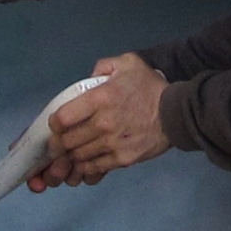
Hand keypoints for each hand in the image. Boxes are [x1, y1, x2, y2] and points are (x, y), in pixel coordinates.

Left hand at [26, 53, 169, 190]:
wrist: (176, 113)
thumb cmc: (150, 87)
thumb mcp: (127, 63)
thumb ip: (102, 66)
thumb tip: (89, 79)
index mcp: (100, 98)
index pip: (62, 118)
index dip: (54, 123)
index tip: (57, 124)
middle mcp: (103, 123)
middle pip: (67, 141)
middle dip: (59, 143)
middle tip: (59, 142)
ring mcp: (112, 144)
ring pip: (78, 156)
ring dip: (72, 155)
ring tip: (73, 152)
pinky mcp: (122, 159)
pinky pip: (95, 168)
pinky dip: (86, 167)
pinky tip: (86, 161)